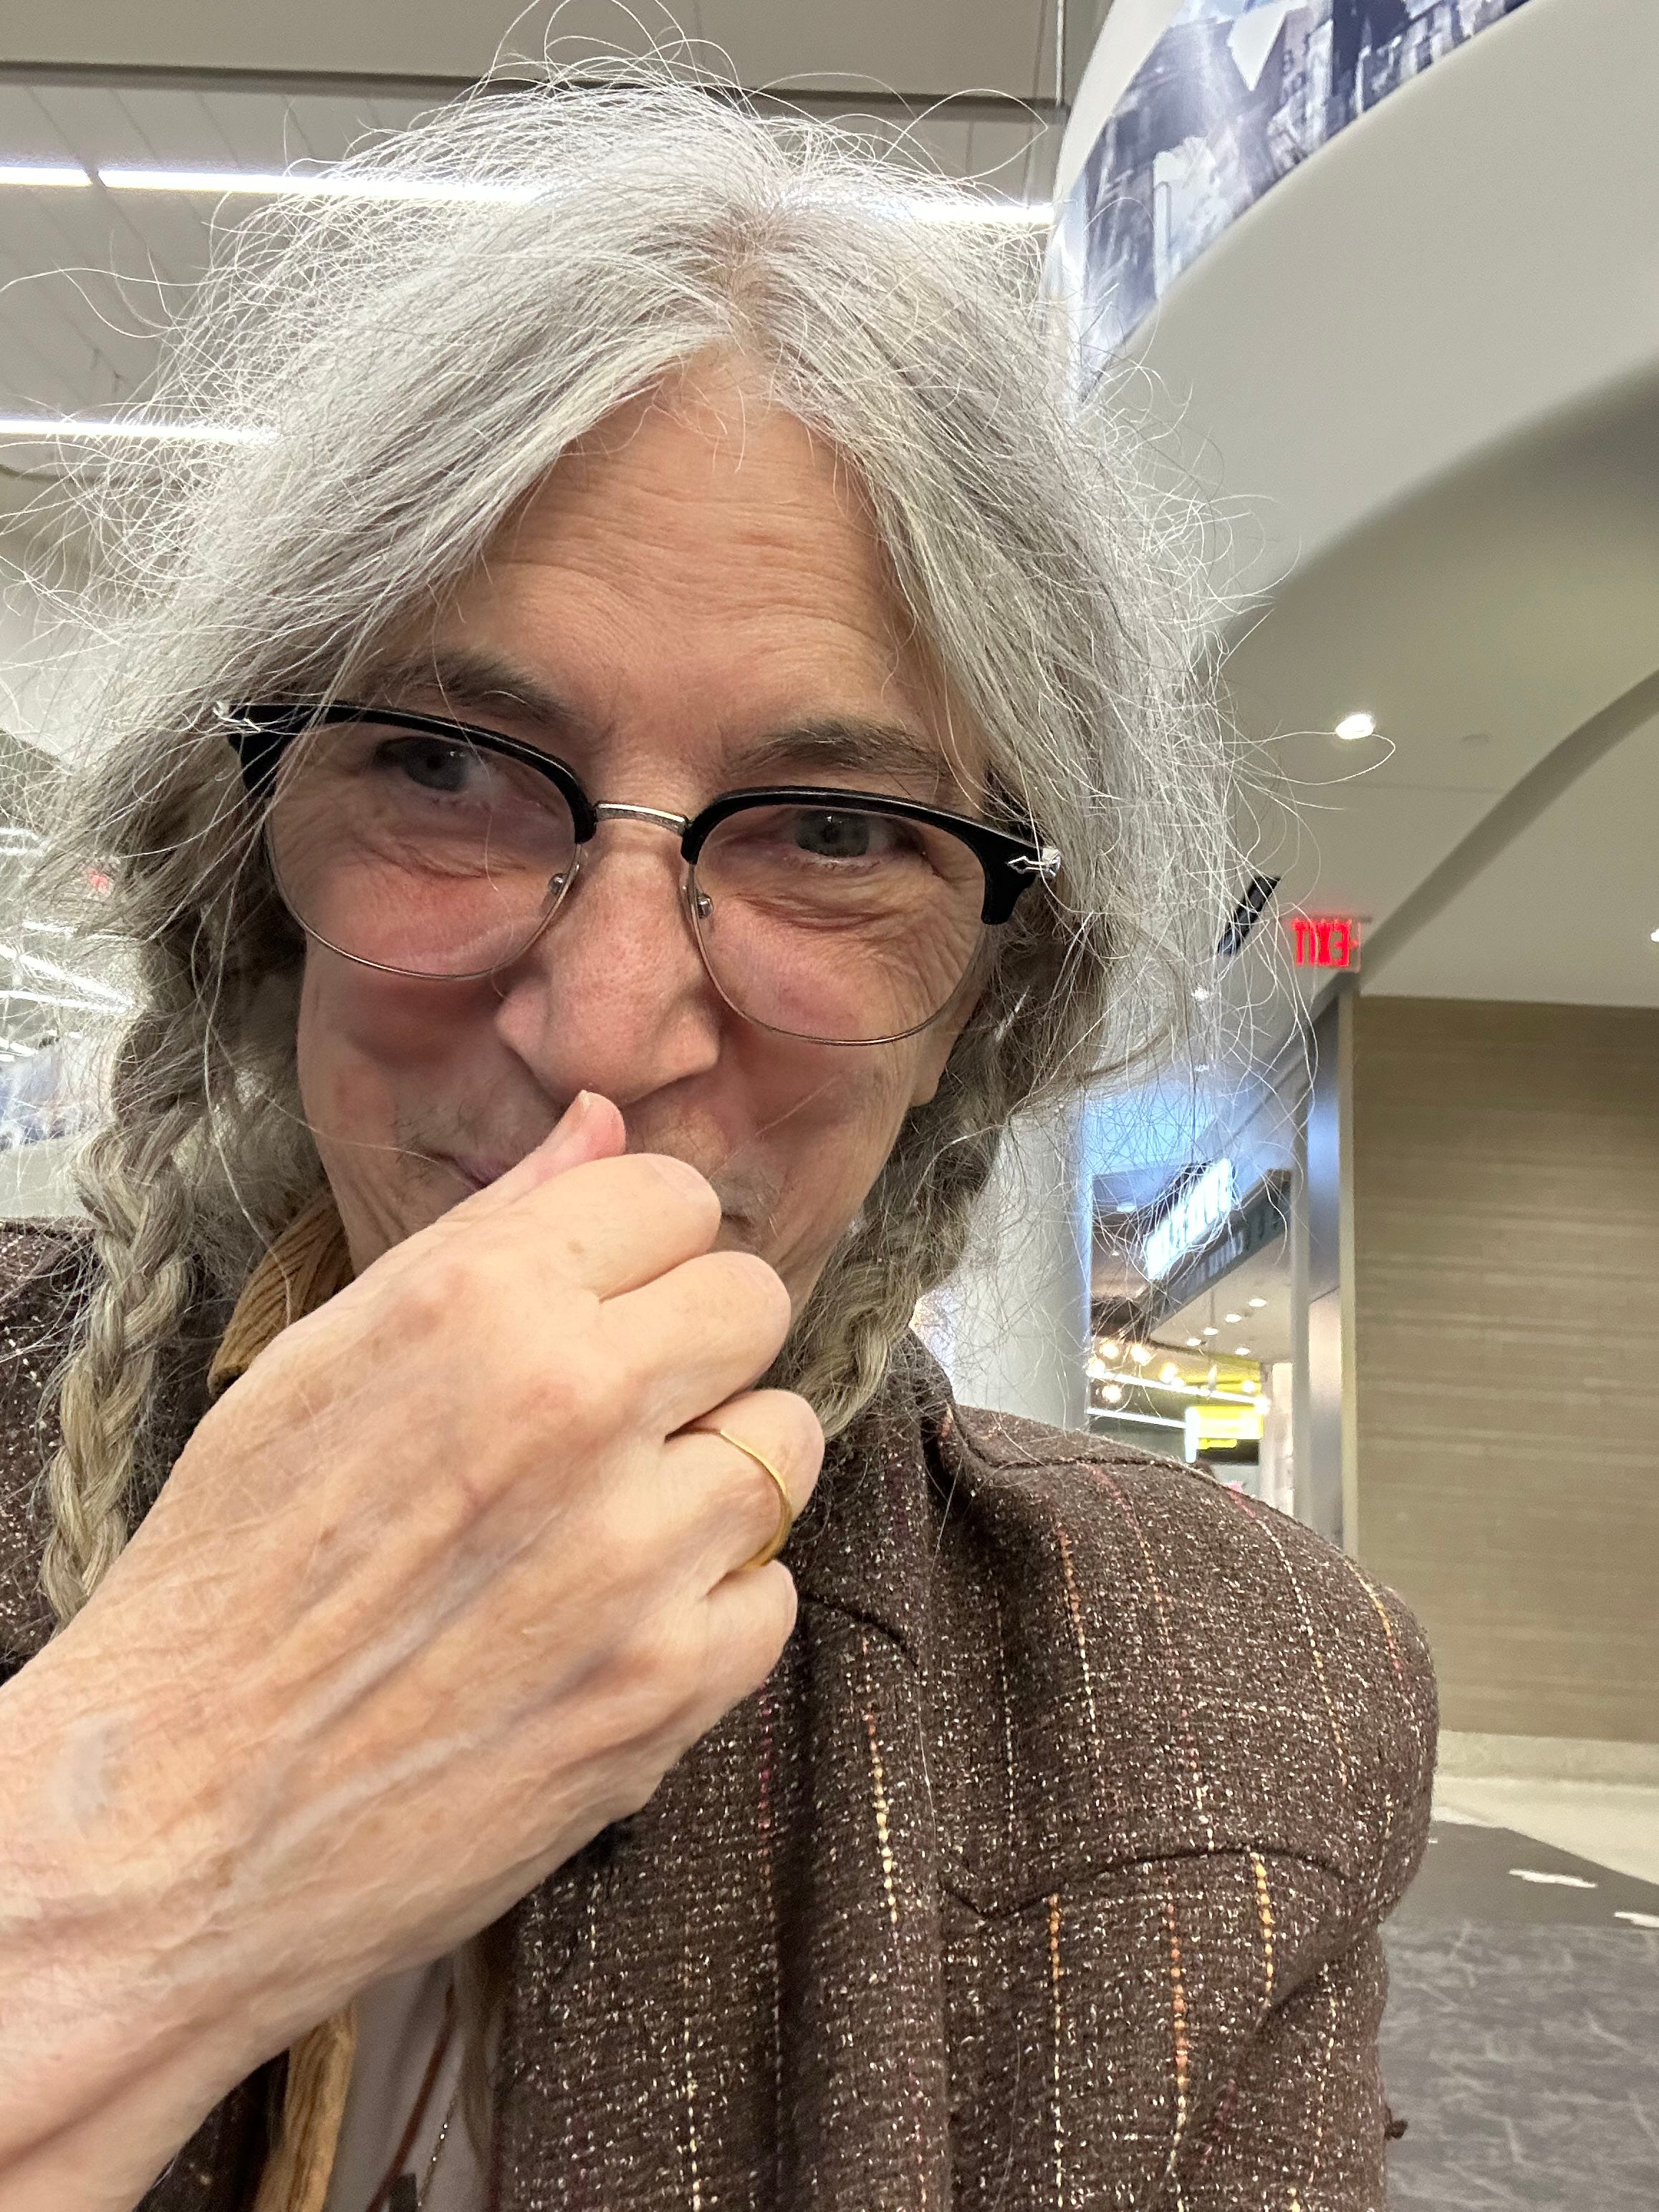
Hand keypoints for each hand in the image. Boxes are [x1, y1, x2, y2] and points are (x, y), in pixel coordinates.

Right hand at [0, 1092, 819, 2197]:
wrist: (181, 1817)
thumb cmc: (234, 1577)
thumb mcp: (322, 1363)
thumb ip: (490, 1234)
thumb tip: (602, 1126)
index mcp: (481, 1308)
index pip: (676, 1197)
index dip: (642, 1250)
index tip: (610, 1301)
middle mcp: (574, 1408)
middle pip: (754, 1306)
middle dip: (695, 1349)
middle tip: (612, 1419)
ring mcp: (637, 1555)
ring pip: (784, 1445)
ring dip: (711, 1480)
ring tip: (603, 1532)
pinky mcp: (672, 1689)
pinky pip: (773, 1593)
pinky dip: (710, 1612)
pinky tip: (609, 1631)